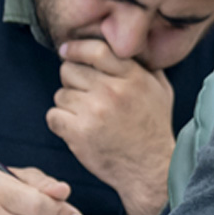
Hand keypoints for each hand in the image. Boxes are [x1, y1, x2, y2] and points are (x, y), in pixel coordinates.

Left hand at [46, 38, 175, 214]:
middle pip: (70, 70)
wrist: (151, 169)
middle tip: (86, 97)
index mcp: (132, 77)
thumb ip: (143, 67)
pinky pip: (53, 115)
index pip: (95, 50)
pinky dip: (60, 123)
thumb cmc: (154, 129)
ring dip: (68, 105)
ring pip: (60, 94)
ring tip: (87, 118)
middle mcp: (113, 91)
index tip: (66, 51)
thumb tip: (124, 46)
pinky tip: (77, 129)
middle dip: (73, 82)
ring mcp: (94, 112)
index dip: (76, 48)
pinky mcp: (79, 133)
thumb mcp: (160, 91)